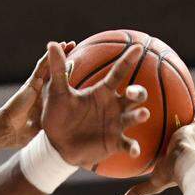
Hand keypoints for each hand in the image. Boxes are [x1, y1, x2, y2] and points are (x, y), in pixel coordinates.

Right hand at [0, 42, 75, 147]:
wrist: (8, 131)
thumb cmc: (24, 134)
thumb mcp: (47, 127)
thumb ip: (57, 123)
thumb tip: (72, 128)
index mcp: (46, 101)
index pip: (59, 84)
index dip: (67, 74)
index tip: (76, 65)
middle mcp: (41, 91)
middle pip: (55, 71)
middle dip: (65, 60)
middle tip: (74, 49)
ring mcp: (36, 86)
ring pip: (49, 66)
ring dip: (59, 54)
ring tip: (69, 44)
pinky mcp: (31, 83)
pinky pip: (41, 67)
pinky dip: (49, 57)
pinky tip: (58, 46)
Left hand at [41, 41, 148, 167]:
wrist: (56, 145)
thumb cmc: (58, 116)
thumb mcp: (57, 93)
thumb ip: (58, 70)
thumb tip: (52, 44)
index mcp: (102, 92)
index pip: (118, 73)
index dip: (127, 60)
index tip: (137, 47)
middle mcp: (114, 106)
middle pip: (135, 95)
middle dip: (139, 92)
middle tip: (133, 91)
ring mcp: (117, 124)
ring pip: (134, 117)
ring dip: (140, 115)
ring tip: (143, 114)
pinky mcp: (115, 142)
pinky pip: (127, 144)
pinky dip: (132, 147)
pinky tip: (134, 151)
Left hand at [120, 96, 194, 194]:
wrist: (186, 168)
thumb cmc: (171, 177)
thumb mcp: (153, 184)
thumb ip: (138, 191)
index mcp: (182, 158)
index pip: (179, 150)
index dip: (176, 146)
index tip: (169, 142)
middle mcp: (192, 146)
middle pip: (191, 136)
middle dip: (187, 128)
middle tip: (177, 119)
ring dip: (193, 112)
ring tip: (188, 101)